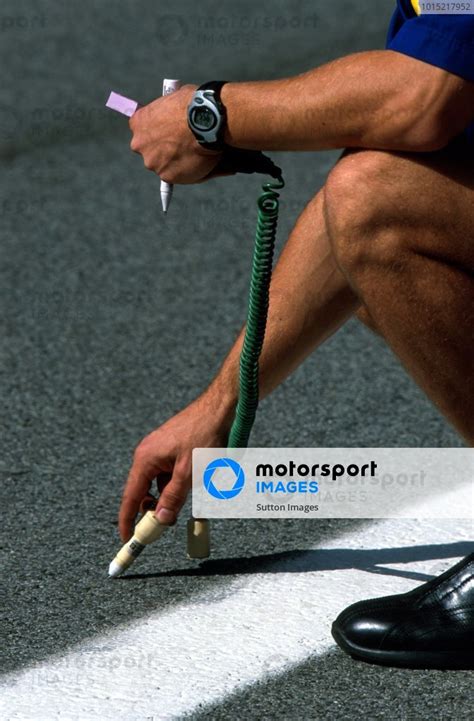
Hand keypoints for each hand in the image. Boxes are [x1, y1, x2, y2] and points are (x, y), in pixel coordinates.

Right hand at [118, 391, 234, 540]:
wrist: (221, 407)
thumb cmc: (205, 435)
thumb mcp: (189, 472)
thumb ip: (173, 498)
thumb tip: (159, 519)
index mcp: (146, 459)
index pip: (130, 497)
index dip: (127, 520)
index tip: (127, 539)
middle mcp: (149, 454)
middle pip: (144, 491)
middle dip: (155, 508)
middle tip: (165, 525)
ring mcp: (161, 449)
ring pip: (161, 483)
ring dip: (172, 495)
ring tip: (191, 495)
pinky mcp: (174, 447)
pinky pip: (172, 472)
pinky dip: (181, 482)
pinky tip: (198, 480)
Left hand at [129, 84, 228, 184]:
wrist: (205, 121)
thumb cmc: (192, 105)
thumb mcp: (174, 99)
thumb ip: (168, 113)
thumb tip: (176, 115)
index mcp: (139, 122)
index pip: (141, 130)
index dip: (155, 133)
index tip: (165, 133)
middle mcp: (140, 144)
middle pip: (149, 151)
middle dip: (163, 150)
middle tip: (181, 146)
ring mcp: (152, 162)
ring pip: (163, 165)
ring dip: (174, 162)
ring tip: (192, 154)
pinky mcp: (167, 176)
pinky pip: (176, 176)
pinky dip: (185, 172)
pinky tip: (197, 162)